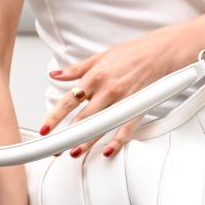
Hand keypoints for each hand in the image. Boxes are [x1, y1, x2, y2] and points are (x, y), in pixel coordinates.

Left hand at [40, 28, 182, 159]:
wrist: (159, 52)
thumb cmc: (131, 54)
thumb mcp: (99, 57)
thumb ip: (76, 69)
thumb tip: (56, 75)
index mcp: (95, 76)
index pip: (69, 100)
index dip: (55, 116)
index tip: (45, 129)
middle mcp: (107, 90)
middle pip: (83, 117)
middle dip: (67, 135)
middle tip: (55, 148)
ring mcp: (123, 100)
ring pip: (101, 125)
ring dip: (86, 141)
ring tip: (74, 152)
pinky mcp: (136, 107)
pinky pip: (126, 128)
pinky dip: (117, 141)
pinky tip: (107, 151)